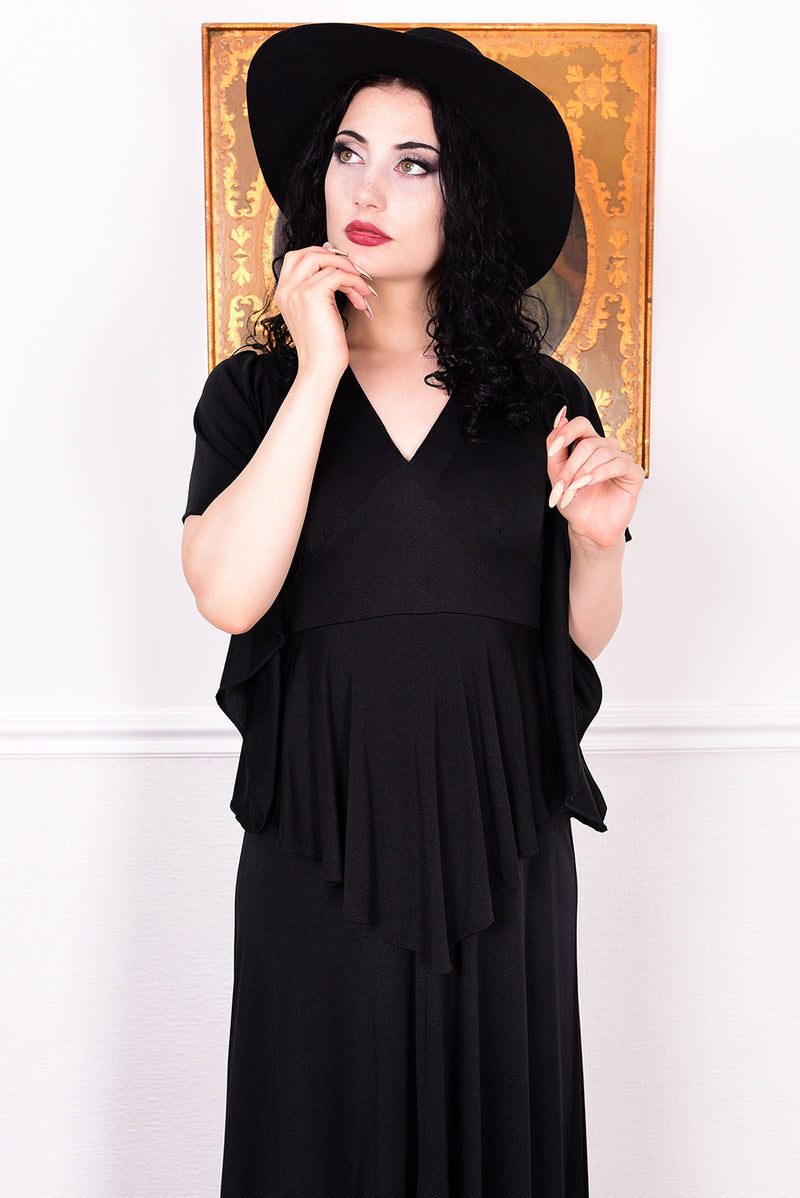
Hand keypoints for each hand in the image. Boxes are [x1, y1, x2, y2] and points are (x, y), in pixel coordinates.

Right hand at [274, 243, 377, 378]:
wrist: (320, 367)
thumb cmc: (323, 343)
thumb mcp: (318, 309)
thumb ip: (319, 285)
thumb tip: (332, 255)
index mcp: (283, 292)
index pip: (296, 257)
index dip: (321, 255)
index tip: (342, 268)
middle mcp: (285, 289)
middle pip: (308, 253)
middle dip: (335, 258)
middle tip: (354, 273)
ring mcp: (296, 291)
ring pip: (325, 261)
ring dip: (349, 272)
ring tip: (362, 290)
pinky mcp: (311, 295)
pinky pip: (338, 275)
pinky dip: (354, 283)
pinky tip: (362, 299)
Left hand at [545, 405, 643, 547]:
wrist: (587, 527)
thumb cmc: (576, 502)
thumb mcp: (557, 474)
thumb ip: (556, 448)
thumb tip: (560, 419)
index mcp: (588, 445)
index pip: (580, 424)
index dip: (567, 432)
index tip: (555, 448)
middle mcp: (606, 449)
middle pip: (588, 443)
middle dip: (571, 466)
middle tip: (562, 486)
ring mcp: (621, 460)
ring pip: (602, 452)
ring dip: (583, 473)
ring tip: (574, 491)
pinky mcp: (634, 474)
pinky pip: (619, 463)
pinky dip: (601, 473)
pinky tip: (590, 483)